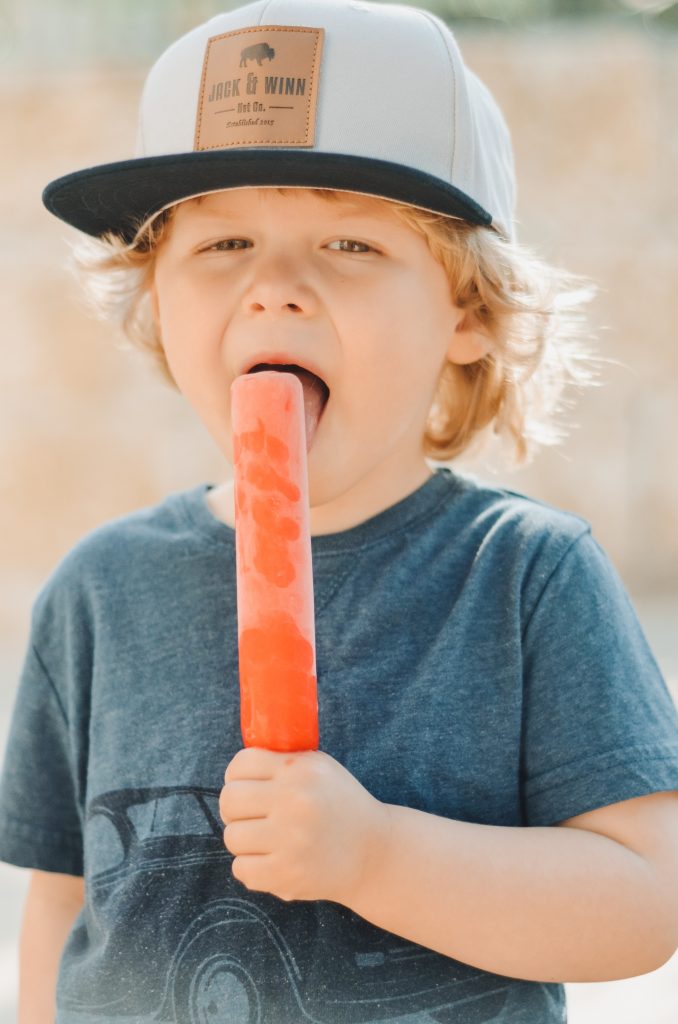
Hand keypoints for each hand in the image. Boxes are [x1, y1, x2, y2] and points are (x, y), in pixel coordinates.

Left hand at [220, 747, 391, 904]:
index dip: (236, 776)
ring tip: (265, 840)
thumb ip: (282, 762)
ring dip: (244, 840)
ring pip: (232, 837)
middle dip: (234, 809)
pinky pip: (241, 869)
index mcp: (299, 770)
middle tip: (251, 816)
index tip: (246, 786)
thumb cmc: (340, 806)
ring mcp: (290, 840)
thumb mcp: (320, 768)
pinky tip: (271, 861)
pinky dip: (251, 867)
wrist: (374, 853)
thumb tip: (237, 769)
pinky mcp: (287, 875)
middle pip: (229, 800)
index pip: (241, 764)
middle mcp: (294, 801)